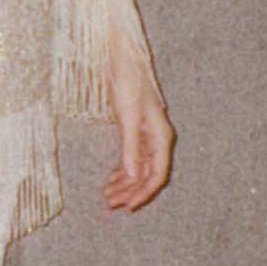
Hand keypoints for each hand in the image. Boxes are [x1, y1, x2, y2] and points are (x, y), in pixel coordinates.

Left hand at [104, 47, 173, 212]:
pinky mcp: (133, 130)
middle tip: (109, 203)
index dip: (144, 192)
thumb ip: (130, 146)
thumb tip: (131, 175)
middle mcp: (156, 139)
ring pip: (137, 168)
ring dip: (124, 183)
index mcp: (161, 137)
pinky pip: (130, 157)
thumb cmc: (129, 83)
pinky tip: (110, 180)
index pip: (157, 174)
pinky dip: (121, 170)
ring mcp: (145, 135)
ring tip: (106, 195)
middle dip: (130, 190)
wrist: (122, 59)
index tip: (128, 206)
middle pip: (146, 174)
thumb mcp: (128, 116)